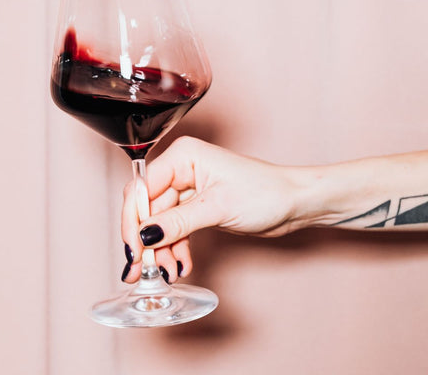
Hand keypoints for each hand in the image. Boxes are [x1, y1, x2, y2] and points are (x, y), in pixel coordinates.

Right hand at [121, 137, 313, 282]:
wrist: (294, 203)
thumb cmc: (265, 192)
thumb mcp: (217, 207)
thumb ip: (177, 221)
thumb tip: (143, 235)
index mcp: (183, 156)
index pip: (142, 189)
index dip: (133, 221)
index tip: (133, 250)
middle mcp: (181, 169)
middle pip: (148, 208)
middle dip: (147, 241)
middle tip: (142, 270)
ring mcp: (188, 188)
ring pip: (160, 222)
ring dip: (162, 249)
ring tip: (169, 272)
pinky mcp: (197, 206)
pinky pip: (175, 228)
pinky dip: (176, 247)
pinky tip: (181, 264)